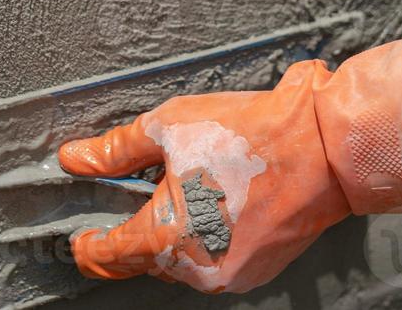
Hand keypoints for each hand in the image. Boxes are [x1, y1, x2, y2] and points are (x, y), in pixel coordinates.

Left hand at [59, 17, 401, 293]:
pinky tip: (221, 196)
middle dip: (139, 226)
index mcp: (166, 238)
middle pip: (146, 258)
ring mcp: (230, 275)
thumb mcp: (169, 126)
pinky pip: (217, 258)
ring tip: (193, 183)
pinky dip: (210, 234)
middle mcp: (196, 269)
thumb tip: (75, 159)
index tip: (78, 235)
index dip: (86, 244)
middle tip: (147, 186)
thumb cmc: (252, 135)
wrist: (326, 149)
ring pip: (183, 259)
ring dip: (178, 230)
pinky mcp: (258, 269)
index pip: (106, 256)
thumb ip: (115, 149)